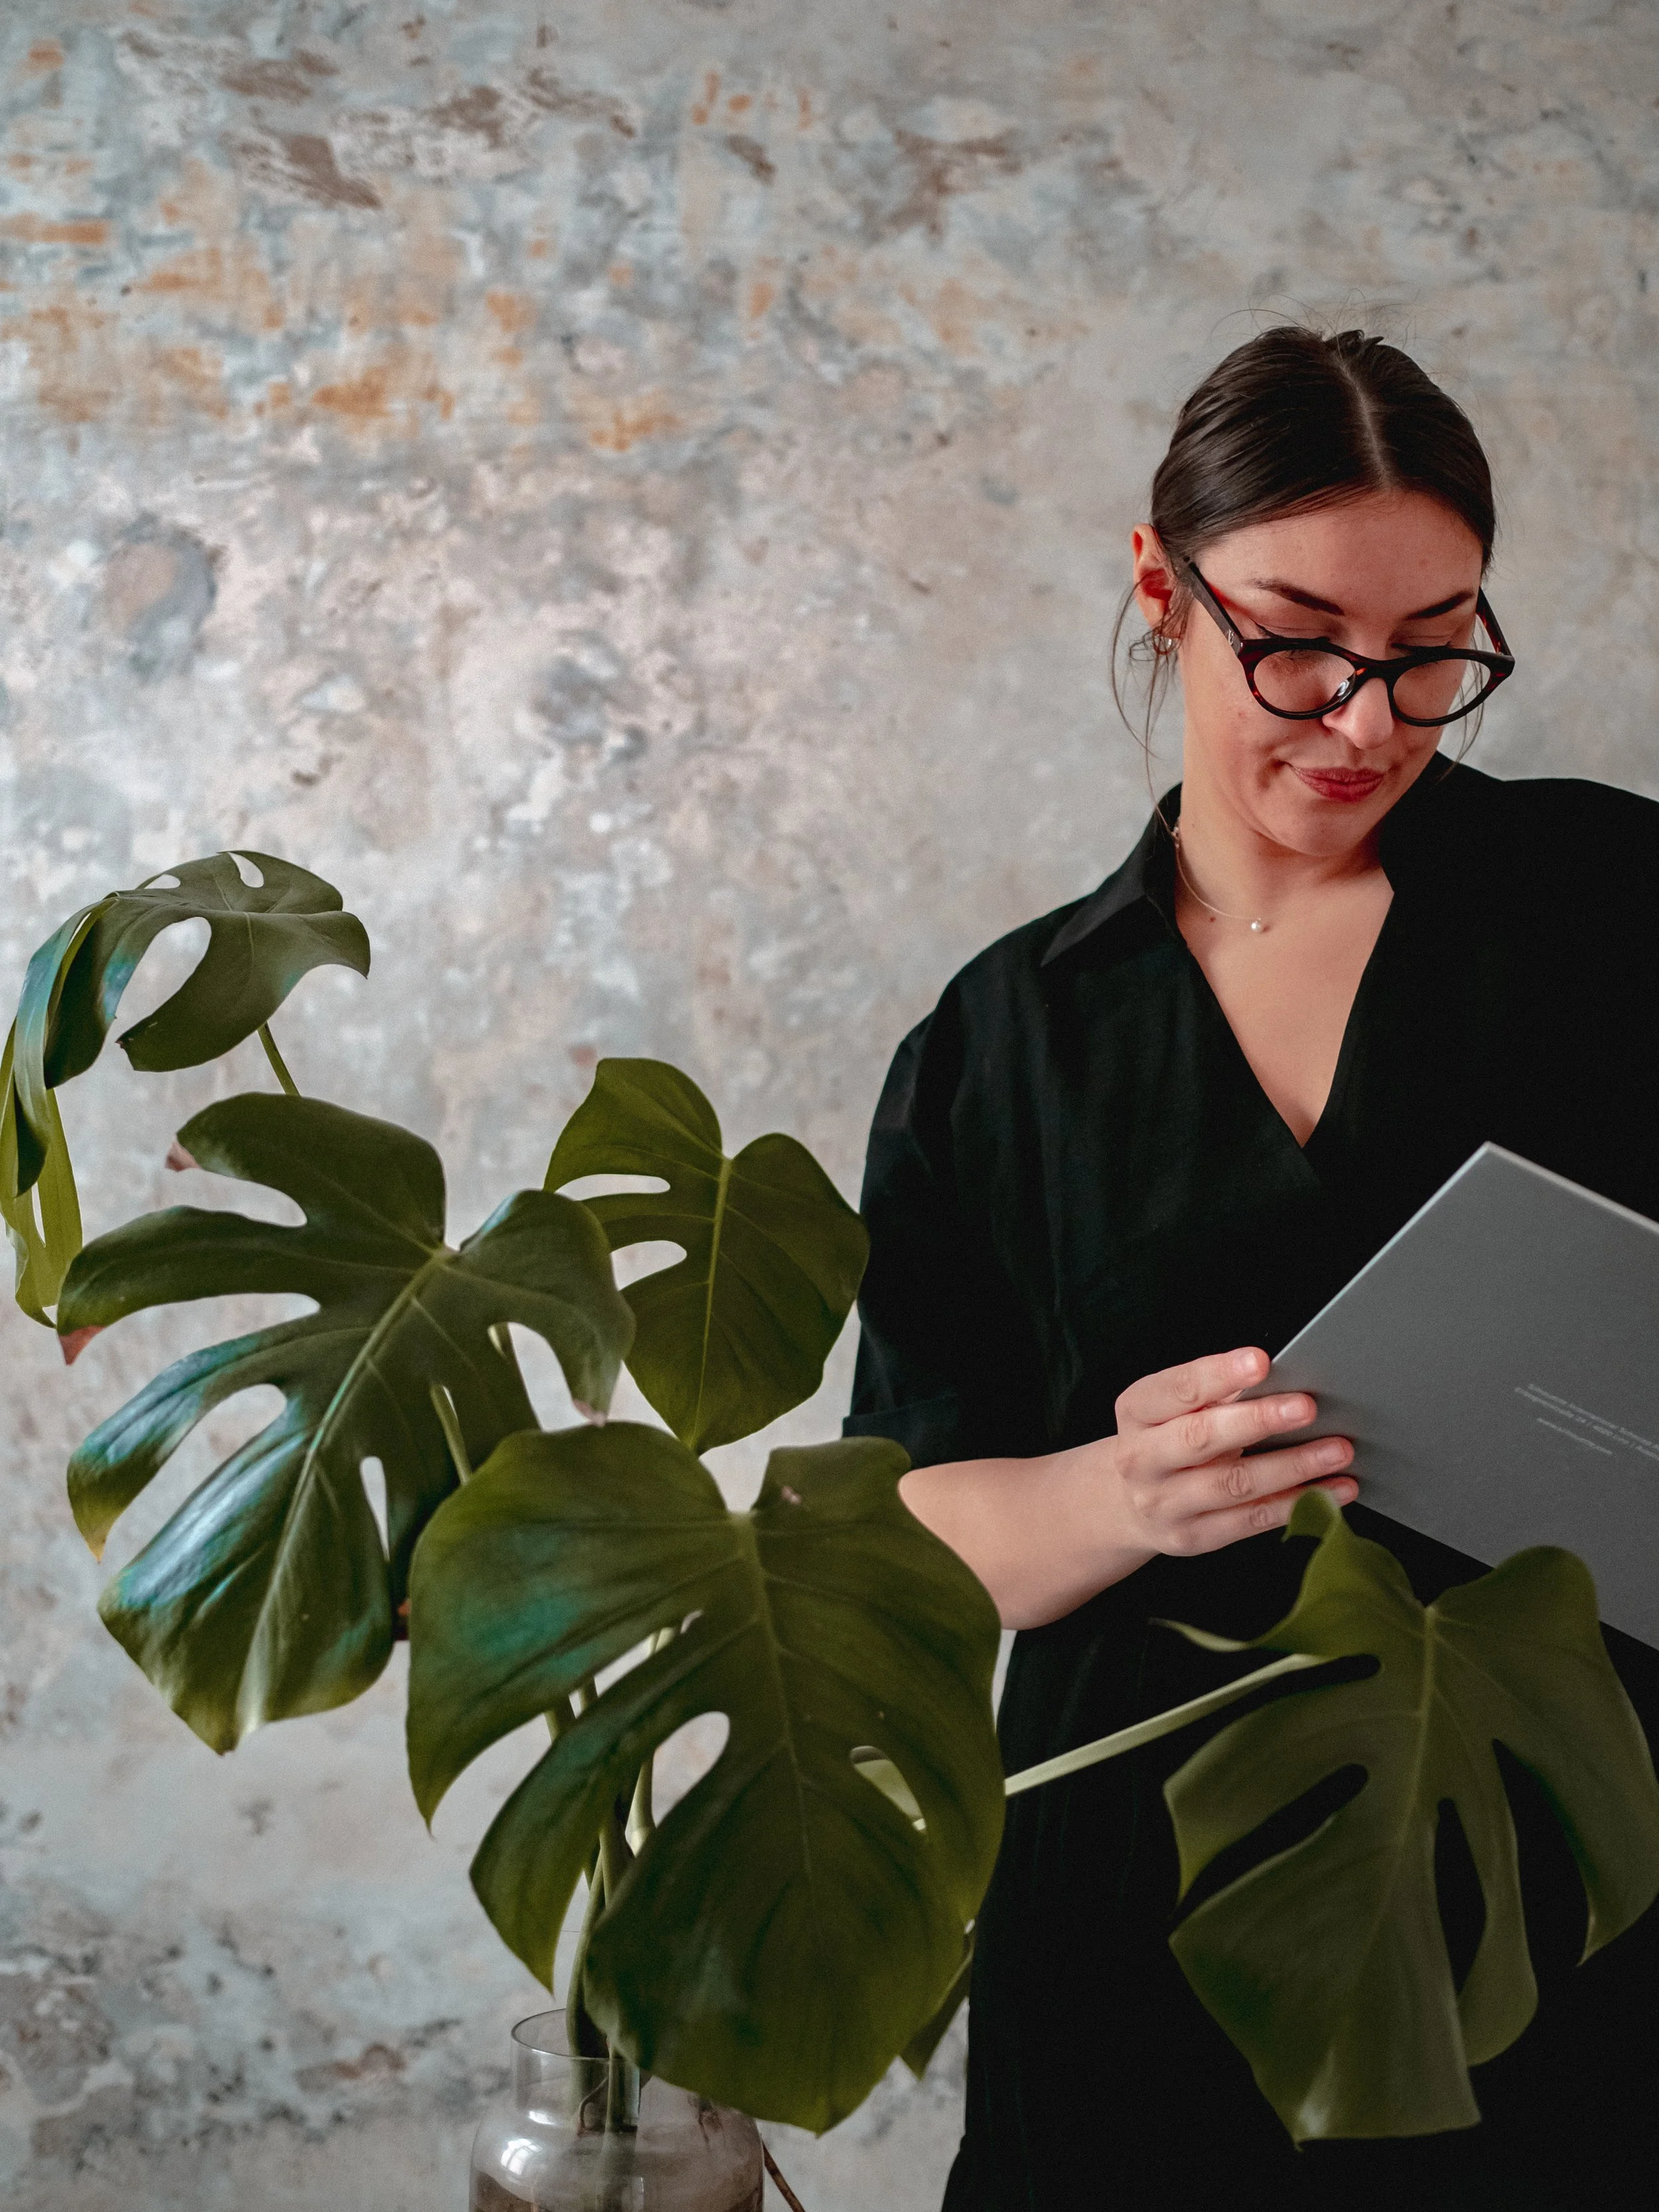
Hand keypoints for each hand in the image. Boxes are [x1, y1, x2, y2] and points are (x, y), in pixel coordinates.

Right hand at [1103, 1345, 1355, 1562]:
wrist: (1131, 1503)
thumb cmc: (1168, 1439)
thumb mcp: (1174, 1409)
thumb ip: (1216, 1395)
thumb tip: (1285, 1382)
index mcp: (1137, 1412)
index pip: (1176, 1389)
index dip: (1218, 1374)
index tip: (1261, 1362)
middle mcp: (1142, 1460)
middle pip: (1200, 1438)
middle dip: (1258, 1420)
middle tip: (1307, 1407)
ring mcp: (1165, 1504)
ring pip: (1233, 1484)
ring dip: (1291, 1467)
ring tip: (1337, 1450)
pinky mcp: (1193, 1538)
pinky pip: (1251, 1521)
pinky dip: (1298, 1503)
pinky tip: (1334, 1490)